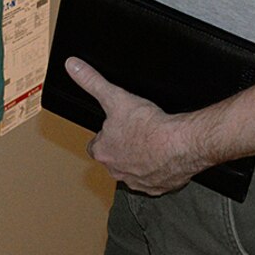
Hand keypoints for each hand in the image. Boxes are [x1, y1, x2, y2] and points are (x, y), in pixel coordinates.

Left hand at [64, 57, 206, 193]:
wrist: (181, 144)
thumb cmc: (149, 126)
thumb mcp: (116, 97)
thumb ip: (92, 82)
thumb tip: (73, 67)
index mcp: (103, 152)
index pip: (96, 145)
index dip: (105, 134)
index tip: (116, 127)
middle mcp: (117, 171)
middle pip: (114, 159)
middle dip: (123, 148)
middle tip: (137, 132)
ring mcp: (138, 182)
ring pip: (134, 171)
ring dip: (140, 160)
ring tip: (151, 143)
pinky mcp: (158, 188)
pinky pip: (154, 180)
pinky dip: (159, 170)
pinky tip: (165, 156)